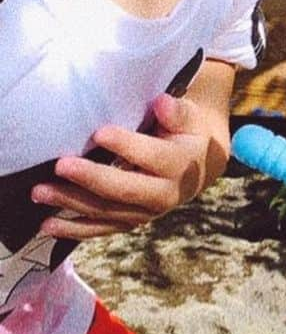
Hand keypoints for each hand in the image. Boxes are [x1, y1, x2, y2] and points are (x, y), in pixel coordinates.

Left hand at [31, 95, 230, 240]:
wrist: (196, 164)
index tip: (99, 132)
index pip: (154, 157)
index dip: (128, 146)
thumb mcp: (189, 117)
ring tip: (41, 192)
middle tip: (61, 165)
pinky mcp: (130, 221)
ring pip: (108, 212)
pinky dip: (74, 230)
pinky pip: (101, 229)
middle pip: (127, 191)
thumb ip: (177, 112)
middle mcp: (166, 195)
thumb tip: (163, 104)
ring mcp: (146, 213)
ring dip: (72, 203)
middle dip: (92, 179)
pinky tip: (47, 226)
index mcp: (181, 165)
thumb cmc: (184, 133)